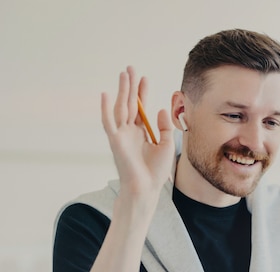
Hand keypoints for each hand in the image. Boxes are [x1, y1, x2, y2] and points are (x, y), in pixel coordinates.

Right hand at [101, 66, 174, 199]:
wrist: (146, 188)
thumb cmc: (155, 171)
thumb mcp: (166, 145)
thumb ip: (164, 127)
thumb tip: (160, 109)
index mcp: (141, 133)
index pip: (141, 108)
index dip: (142, 93)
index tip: (144, 78)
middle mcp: (129, 131)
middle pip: (130, 104)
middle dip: (131, 86)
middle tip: (131, 68)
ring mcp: (121, 135)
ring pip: (121, 108)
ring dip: (122, 91)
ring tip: (125, 74)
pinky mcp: (115, 141)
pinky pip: (109, 122)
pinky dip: (106, 109)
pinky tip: (106, 94)